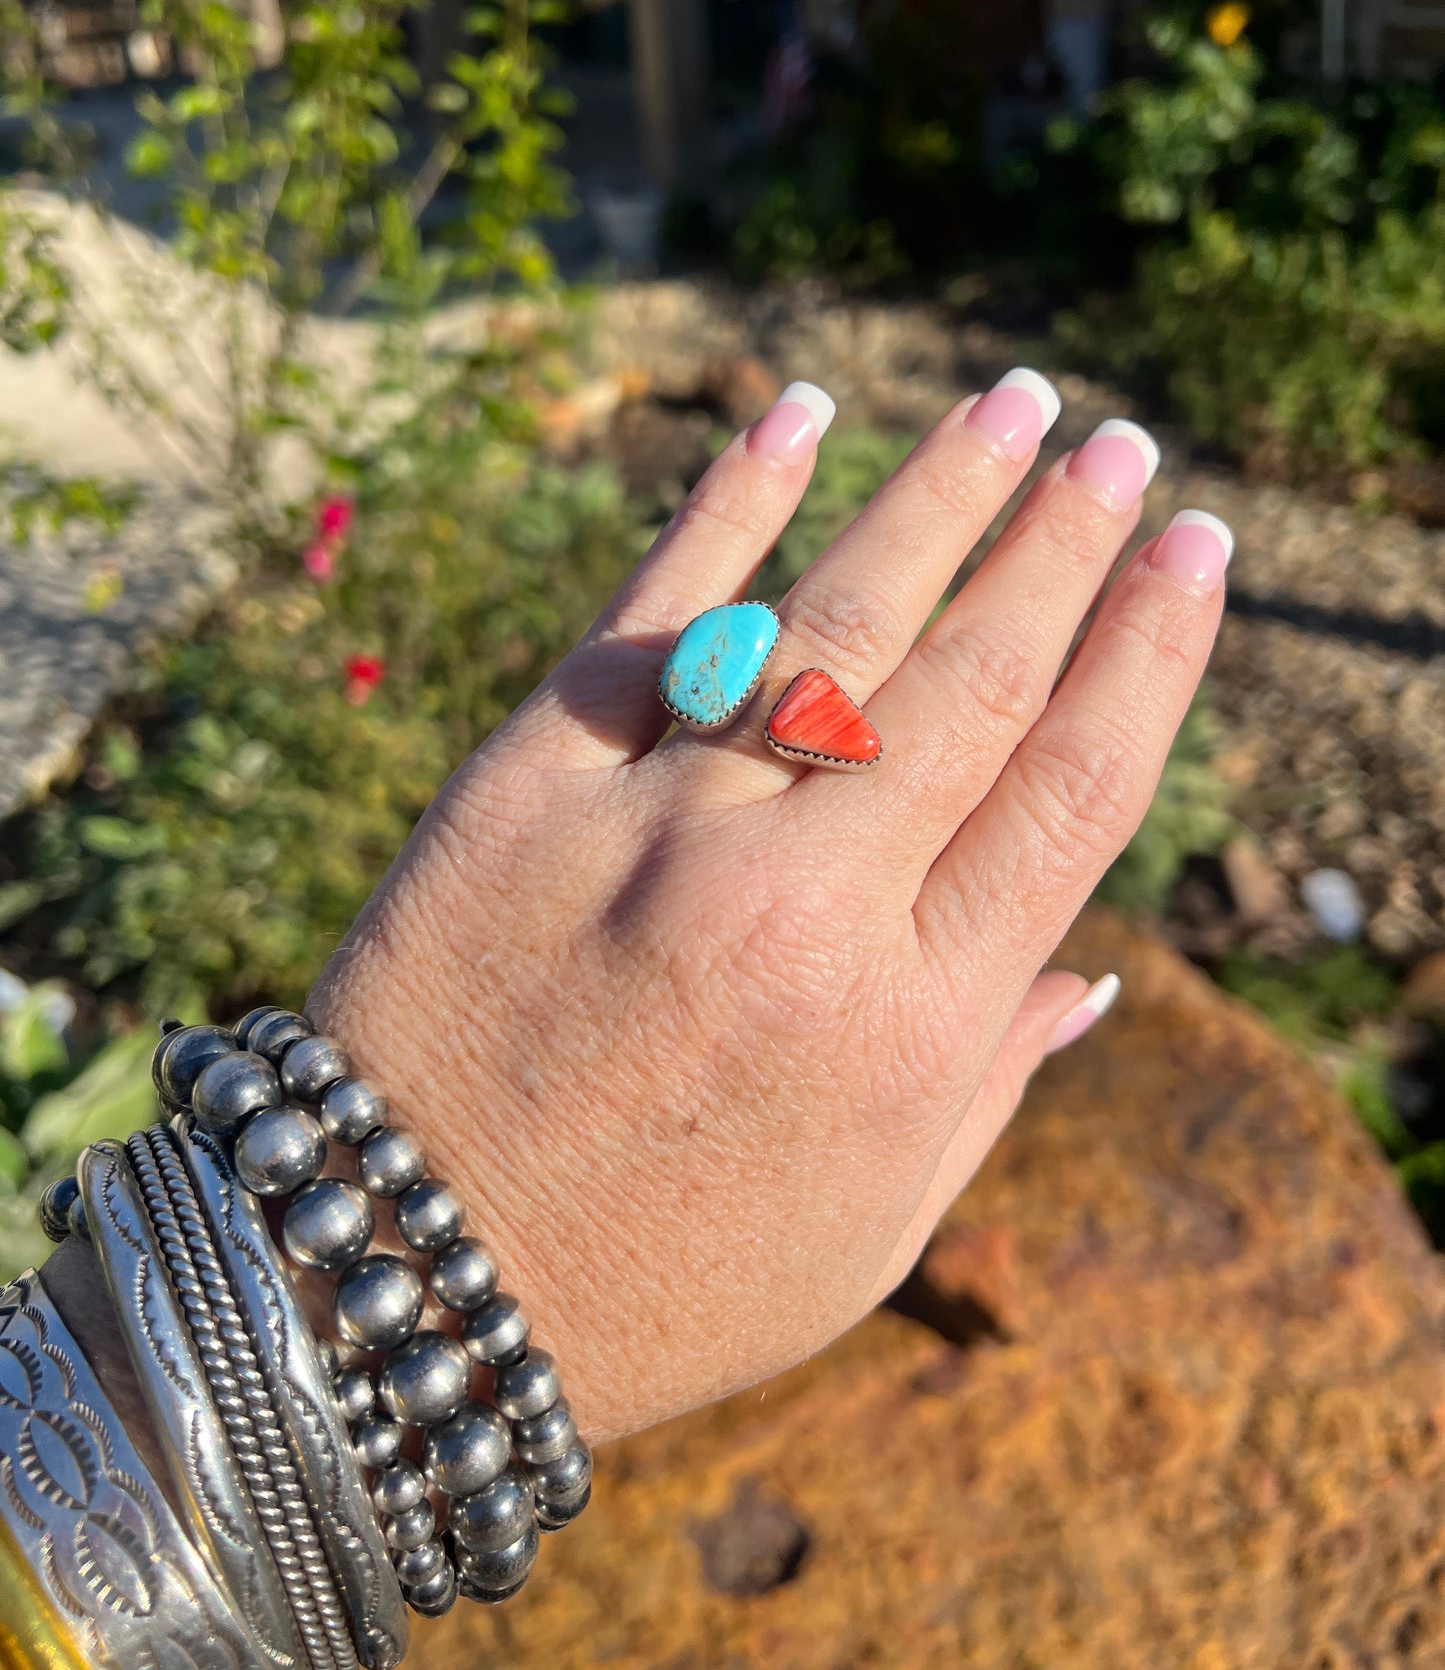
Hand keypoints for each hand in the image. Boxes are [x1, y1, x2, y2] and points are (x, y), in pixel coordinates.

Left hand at [309, 372, 1229, 1439]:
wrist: (392, 1281)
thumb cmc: (660, 1281)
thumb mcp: (867, 1232)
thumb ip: (989, 1087)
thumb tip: (1096, 972)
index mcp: (907, 1028)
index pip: (1074, 792)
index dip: (1151, 654)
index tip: (1197, 554)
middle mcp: (799, 909)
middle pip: (974, 682)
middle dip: (1067, 548)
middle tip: (1130, 446)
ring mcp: (655, 831)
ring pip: (834, 622)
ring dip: (939, 497)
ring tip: (1020, 402)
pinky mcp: (523, 783)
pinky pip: (651, 616)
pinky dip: (729, 504)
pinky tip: (800, 415)